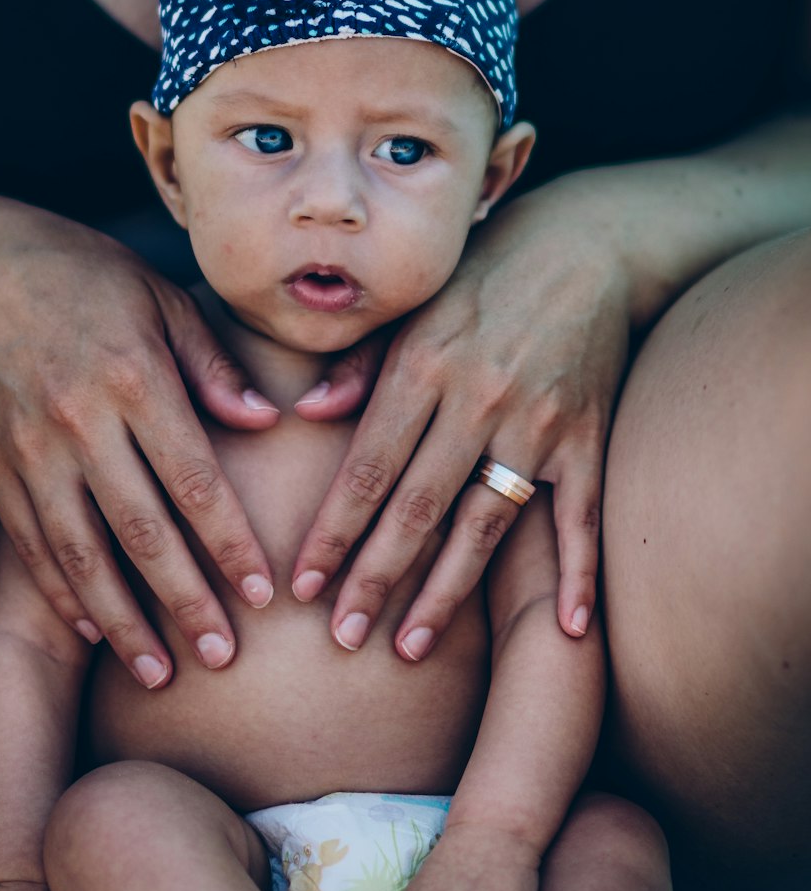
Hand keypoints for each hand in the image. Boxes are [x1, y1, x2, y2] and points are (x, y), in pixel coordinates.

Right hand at [0, 209, 278, 682]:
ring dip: (122, 620)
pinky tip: (96, 630)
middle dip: (184, 601)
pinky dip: (64, 593)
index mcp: (133, 378)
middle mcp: (77, 421)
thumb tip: (268, 422)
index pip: (193, 481)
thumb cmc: (96, 282)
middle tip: (221, 656)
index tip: (264, 595)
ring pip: (80, 553)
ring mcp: (28, 450)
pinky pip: (31, 545)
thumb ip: (217, 369)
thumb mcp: (167, 303)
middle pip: (139, 531)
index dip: (229, 544)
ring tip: (158, 673)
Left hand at [290, 173, 633, 651]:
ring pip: (485, 525)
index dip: (332, 531)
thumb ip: (360, 363)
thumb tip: (308, 413)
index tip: (300, 585)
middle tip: (342, 637)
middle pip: (418, 507)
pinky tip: (571, 630)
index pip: (367, 467)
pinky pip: (581, 518)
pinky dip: (579, 574)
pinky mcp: (588, 438)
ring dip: (446, 592)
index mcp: (424, 364)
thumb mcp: (412, 305)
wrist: (591, 243)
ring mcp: (538, 424)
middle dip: (375, 577)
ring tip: (409, 647)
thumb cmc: (482, 275)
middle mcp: (478, 399)